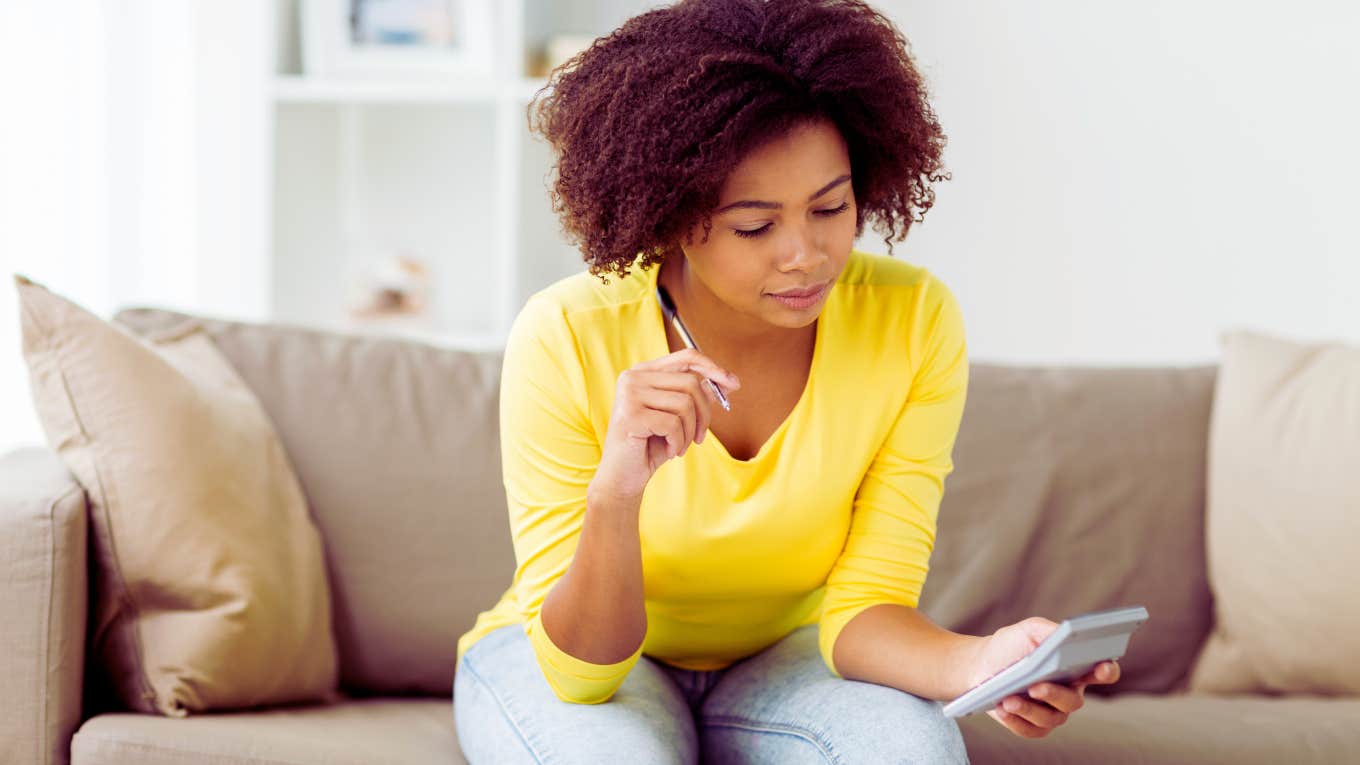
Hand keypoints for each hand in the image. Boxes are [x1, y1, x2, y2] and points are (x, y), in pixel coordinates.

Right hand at [590, 348, 739, 499]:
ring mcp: (629, 394)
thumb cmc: (650, 446)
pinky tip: (669, 451)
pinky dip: (678, 442)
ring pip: (685, 404)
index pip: (687, 357)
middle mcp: (633, 377)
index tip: (734, 384)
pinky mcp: (630, 415)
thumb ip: (698, 396)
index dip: (713, 368)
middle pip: (691, 383)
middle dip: (704, 414)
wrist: (622, 476)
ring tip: (680, 446)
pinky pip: (673, 424)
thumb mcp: (679, 417)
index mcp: (643, 372)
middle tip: (700, 438)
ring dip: (690, 432)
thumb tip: (729, 382)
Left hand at [964, 616, 1121, 738]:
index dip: (1107, 671)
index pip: (1103, 672)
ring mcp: (1053, 713)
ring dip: (1029, 709)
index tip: (1102, 666)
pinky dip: (1016, 720)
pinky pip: (1030, 730)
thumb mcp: (1029, 630)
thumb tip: (1066, 632)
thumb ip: (1050, 631)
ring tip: (1009, 698)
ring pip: (1050, 718)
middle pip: (1073, 701)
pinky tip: (1002, 708)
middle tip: (1035, 686)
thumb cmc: (1011, 645)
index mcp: (1076, 668)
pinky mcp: (1033, 727)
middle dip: (1054, 694)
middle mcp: (1070, 693)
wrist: (981, 664)